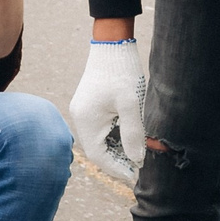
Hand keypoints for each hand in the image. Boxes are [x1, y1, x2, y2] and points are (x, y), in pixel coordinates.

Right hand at [69, 38, 146, 184]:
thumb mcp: (131, 104)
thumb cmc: (121, 71)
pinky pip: (100, 129)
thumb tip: (137, 160)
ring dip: (116, 149)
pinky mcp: (90, 105)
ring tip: (136, 156)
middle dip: (117, 161)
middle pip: (97, 150)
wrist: (112, 44)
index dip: (116, 169)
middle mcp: (80, 117)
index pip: (98, 156)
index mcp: (86, 120)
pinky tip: (129, 139)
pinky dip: (114, 137)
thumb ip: (133, 134)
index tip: (134, 176)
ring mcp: (84, 111)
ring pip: (99, 140)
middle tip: (139, 168)